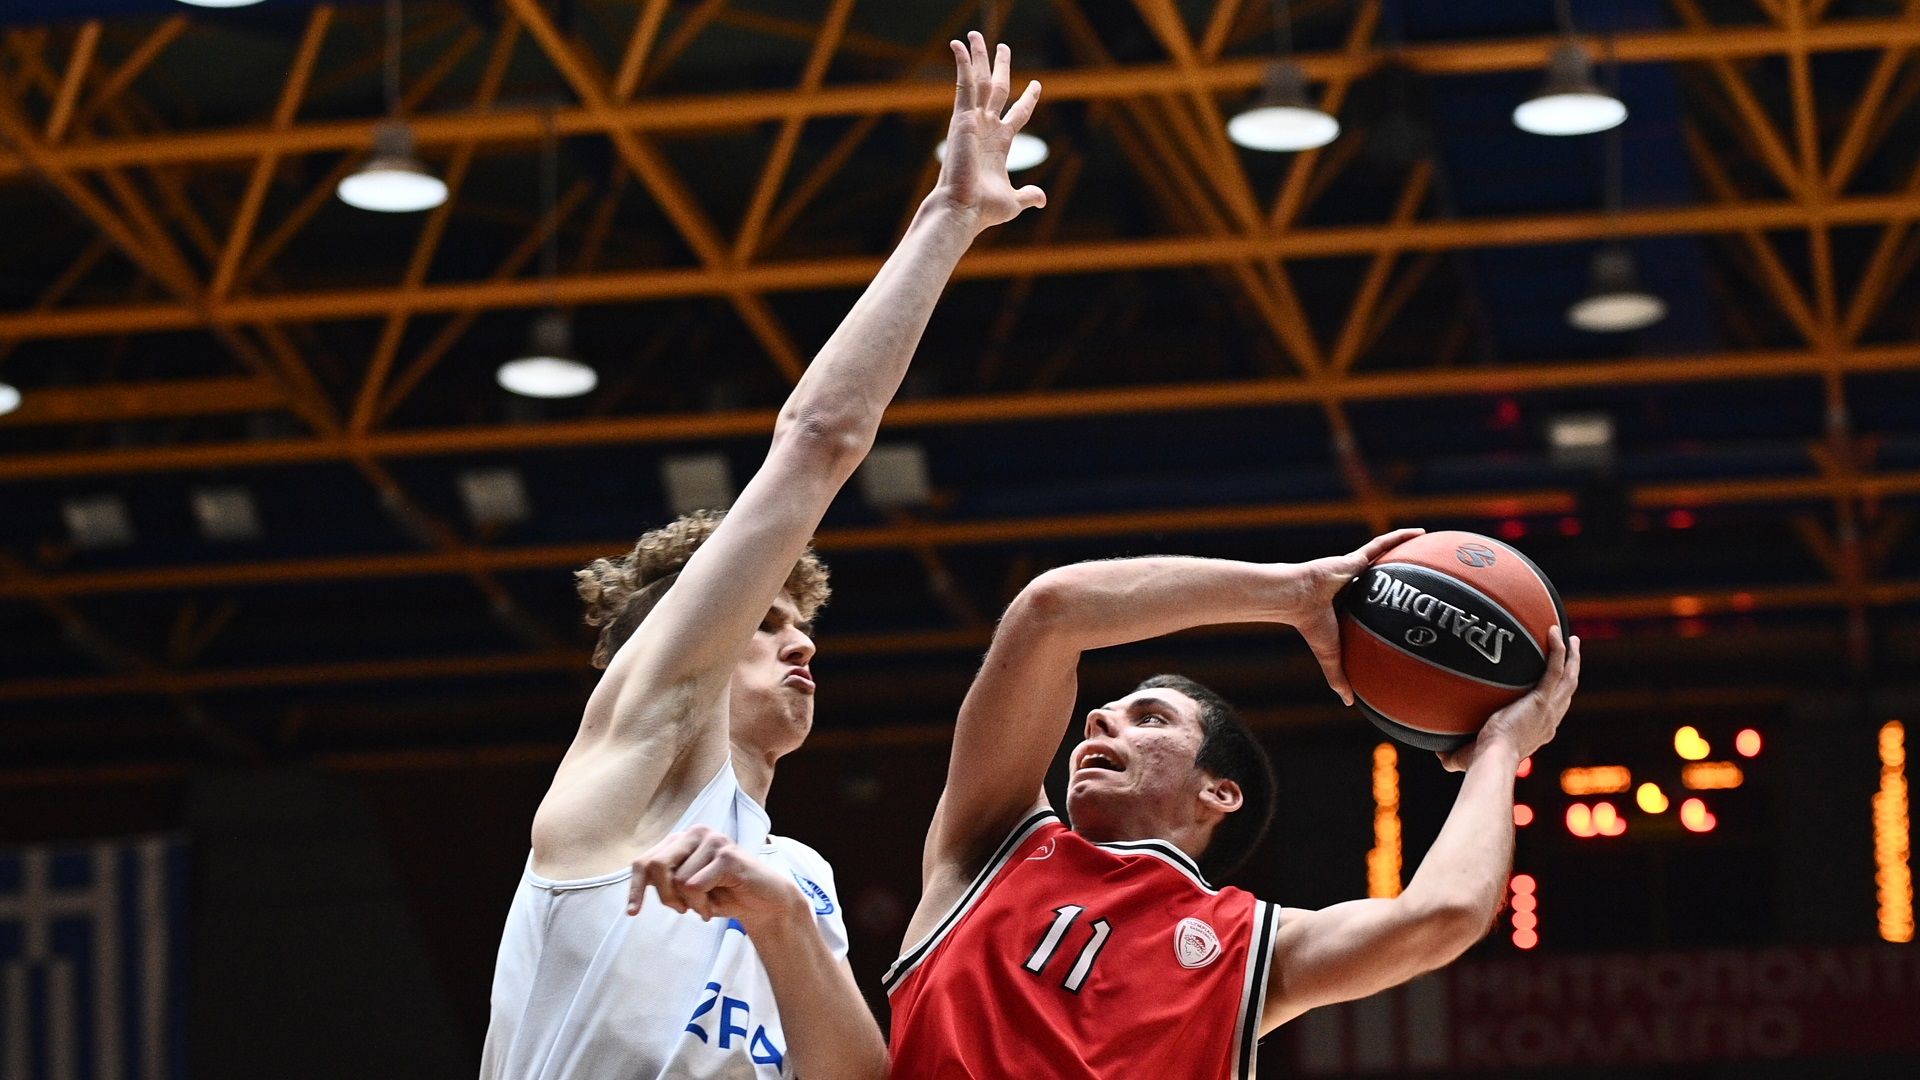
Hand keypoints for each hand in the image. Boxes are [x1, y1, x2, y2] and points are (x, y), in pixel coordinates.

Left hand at [628, 825, 806, 930]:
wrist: (764, 903)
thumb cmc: (724, 895)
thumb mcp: (688, 889)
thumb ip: (667, 881)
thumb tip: (640, 887)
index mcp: (681, 839)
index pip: (644, 860)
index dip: (635, 887)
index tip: (633, 912)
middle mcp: (695, 833)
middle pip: (656, 866)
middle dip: (666, 896)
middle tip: (683, 910)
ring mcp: (712, 840)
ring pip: (678, 881)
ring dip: (691, 905)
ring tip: (707, 905)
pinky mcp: (727, 854)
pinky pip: (695, 886)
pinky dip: (701, 905)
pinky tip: (714, 907)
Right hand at [932, 31, 1045, 230]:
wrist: (964, 208)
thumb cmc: (983, 209)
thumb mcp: (1013, 201)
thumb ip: (1028, 195)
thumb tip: (1041, 199)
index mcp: (999, 143)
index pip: (1017, 114)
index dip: (1028, 100)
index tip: (1037, 85)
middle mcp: (986, 128)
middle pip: (996, 89)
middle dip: (1000, 67)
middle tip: (1003, 47)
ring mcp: (973, 121)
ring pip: (980, 81)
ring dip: (978, 58)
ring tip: (977, 35)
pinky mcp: (961, 118)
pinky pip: (963, 85)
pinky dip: (960, 64)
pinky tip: (959, 45)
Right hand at [1273, 528, 1423, 705]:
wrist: (1296, 599)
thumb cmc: (1311, 626)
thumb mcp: (1331, 656)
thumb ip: (1339, 677)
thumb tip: (1349, 704)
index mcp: (1353, 607)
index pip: (1377, 607)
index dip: (1392, 608)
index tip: (1412, 613)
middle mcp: (1358, 586)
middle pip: (1387, 581)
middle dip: (1406, 580)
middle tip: (1430, 585)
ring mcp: (1358, 570)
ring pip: (1388, 559)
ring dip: (1408, 551)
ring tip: (1433, 547)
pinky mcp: (1357, 557)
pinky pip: (1383, 545)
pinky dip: (1401, 537)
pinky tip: (1422, 532)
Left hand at [1440, 625, 1581, 771]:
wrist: (1492, 758)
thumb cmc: (1480, 762)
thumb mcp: (1469, 756)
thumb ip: (1454, 753)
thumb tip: (1437, 752)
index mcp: (1538, 732)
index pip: (1552, 710)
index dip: (1556, 695)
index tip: (1552, 682)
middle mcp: (1549, 721)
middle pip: (1567, 691)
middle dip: (1571, 670)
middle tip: (1571, 650)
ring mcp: (1549, 710)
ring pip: (1568, 678)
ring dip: (1572, 657)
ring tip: (1569, 638)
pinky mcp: (1541, 699)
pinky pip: (1555, 669)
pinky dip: (1558, 650)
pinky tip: (1553, 632)